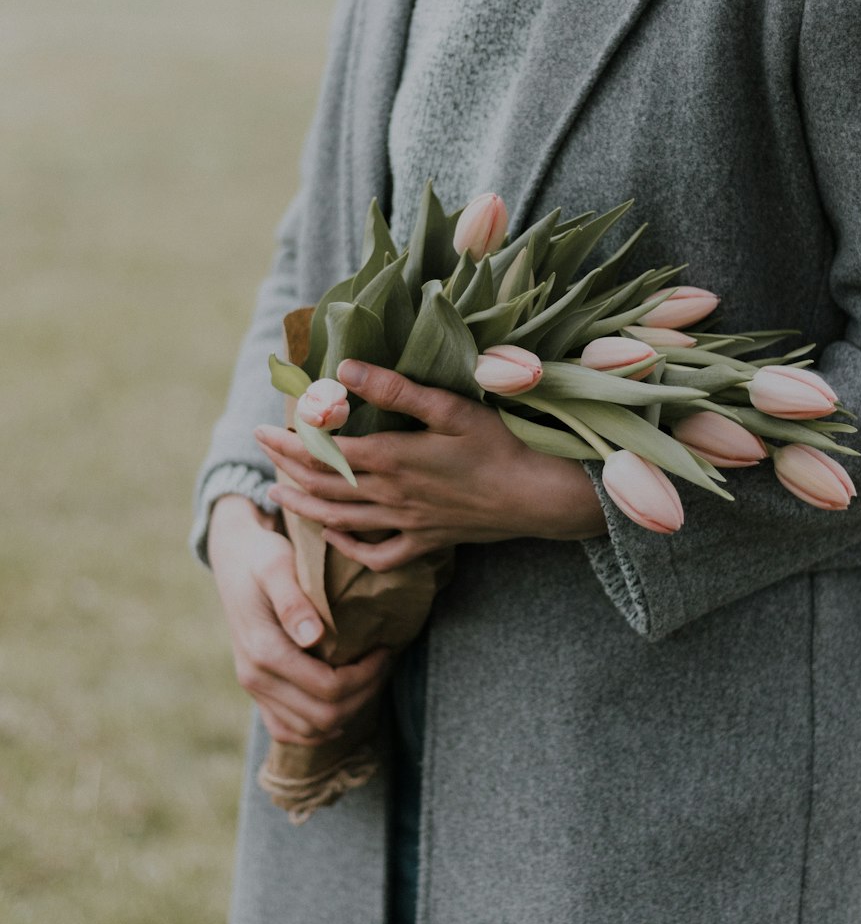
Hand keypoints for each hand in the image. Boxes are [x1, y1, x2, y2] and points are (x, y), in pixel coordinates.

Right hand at [206, 494, 392, 744]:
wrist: (235, 558)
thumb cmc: (262, 556)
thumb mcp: (277, 565)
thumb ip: (293, 600)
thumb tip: (312, 636)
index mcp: (263, 651)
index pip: (328, 688)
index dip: (366, 676)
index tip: (384, 649)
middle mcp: (254, 678)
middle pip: (324, 716)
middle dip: (363, 694)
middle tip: (384, 663)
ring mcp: (254, 689)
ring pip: (309, 731)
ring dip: (347, 711)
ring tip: (368, 678)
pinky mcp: (257, 691)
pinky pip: (287, 730)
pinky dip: (319, 728)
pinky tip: (342, 706)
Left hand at [255, 359, 608, 573]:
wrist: (535, 496)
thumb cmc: (497, 444)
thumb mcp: (448, 408)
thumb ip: (395, 390)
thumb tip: (346, 370)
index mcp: (391, 459)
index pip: (323, 452)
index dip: (289, 441)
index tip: (264, 427)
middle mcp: (390, 495)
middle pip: (323, 485)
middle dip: (286, 467)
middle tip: (262, 449)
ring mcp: (406, 523)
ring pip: (339, 520)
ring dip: (303, 507)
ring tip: (278, 494)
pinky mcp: (425, 541)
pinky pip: (377, 554)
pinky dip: (349, 548)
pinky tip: (335, 537)